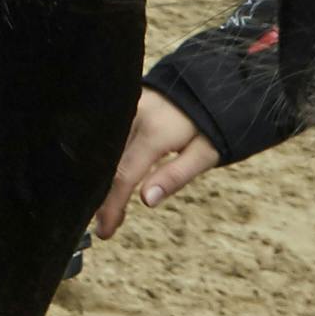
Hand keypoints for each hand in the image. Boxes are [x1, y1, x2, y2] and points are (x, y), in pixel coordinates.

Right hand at [86, 91, 218, 240]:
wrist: (213, 83)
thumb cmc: (212, 123)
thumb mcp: (205, 153)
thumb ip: (175, 176)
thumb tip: (146, 201)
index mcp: (154, 131)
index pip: (124, 175)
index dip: (112, 206)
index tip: (105, 232)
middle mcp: (132, 115)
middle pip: (108, 163)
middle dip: (102, 197)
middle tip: (101, 225)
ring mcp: (124, 106)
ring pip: (105, 150)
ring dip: (103, 179)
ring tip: (104, 206)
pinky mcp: (122, 103)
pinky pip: (108, 135)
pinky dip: (106, 159)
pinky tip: (107, 177)